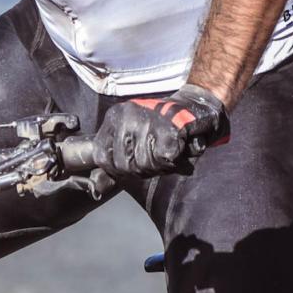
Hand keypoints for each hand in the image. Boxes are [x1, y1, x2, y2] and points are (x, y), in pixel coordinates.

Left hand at [95, 84, 229, 178]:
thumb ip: (115, 157)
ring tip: (167, 151)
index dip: (117, 169)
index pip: (102, 156)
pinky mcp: (168, 129)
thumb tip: (98, 185)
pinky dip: (174, 161)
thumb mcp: (131, 136)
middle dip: (141, 169)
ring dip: (159, 165)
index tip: (132, 166)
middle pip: (123, 164)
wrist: (194, 107)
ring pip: (144, 163)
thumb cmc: (162, 126)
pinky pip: (164, 158)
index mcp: (114, 117)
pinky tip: (178, 150)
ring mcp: (146, 121)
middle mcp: (126, 116)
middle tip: (156, 157)